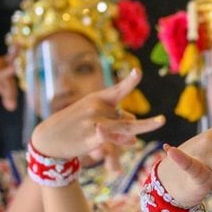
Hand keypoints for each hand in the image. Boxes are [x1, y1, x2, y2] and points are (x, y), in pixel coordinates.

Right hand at [30, 70, 164, 159]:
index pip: (118, 90)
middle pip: (128, 118)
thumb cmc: (74, 126)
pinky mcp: (90, 137)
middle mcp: (98, 108)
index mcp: (99, 99)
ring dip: (139, 131)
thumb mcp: (94, 119)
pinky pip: (109, 138)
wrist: (48, 138)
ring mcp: (94, 122)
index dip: (129, 82)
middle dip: (146, 124)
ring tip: (159, 124)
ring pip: (124, 128)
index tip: (137, 72)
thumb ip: (116, 125)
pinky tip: (118, 137)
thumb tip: (134, 139)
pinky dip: (115, 139)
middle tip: (163, 121)